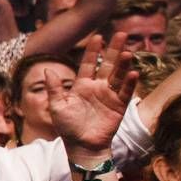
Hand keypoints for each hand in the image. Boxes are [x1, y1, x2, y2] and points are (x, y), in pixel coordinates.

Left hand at [49, 33, 137, 154]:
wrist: (81, 146)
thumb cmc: (67, 128)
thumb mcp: (57, 107)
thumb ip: (54, 89)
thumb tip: (47, 70)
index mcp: (82, 85)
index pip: (88, 63)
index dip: (93, 51)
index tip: (98, 37)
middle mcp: (97, 87)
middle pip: (107, 64)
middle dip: (113, 50)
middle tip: (121, 34)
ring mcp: (109, 96)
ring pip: (118, 76)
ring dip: (123, 64)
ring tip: (127, 52)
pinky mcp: (118, 106)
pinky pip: (125, 92)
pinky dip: (129, 83)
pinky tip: (132, 73)